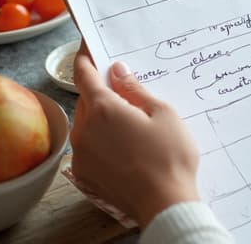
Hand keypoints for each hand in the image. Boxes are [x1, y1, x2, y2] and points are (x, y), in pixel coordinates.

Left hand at [70, 42, 199, 228]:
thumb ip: (135, 89)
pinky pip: (88, 145)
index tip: (87, 45)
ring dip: (102, 116)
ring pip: (87, 122)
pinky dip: (100, 138)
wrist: (165, 203)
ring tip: (131, 122)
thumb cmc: (169, 156)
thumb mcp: (162, 112)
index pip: (84, 74)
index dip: (85, 56)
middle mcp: (84, 129)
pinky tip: (124, 145)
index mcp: (103, 109)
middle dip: (102, 89)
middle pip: (87, 98)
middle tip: (124, 88)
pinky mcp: (84, 173)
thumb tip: (118, 70)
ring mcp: (81, 153)